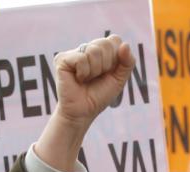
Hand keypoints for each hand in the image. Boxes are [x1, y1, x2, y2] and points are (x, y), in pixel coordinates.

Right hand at [35, 35, 134, 171]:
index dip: (115, 58)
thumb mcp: (119, 79)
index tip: (108, 73)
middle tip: (96, 77)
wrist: (82, 112)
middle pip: (105, 43)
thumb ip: (127, 62)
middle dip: (106, 65)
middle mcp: (86, 48)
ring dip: (95, 71)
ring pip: (94, 51)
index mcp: (100, 50)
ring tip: (86, 80)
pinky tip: (78, 79)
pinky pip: (81, 59)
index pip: (114, 40)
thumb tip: (125, 45)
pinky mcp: (62, 59)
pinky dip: (84, 73)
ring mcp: (73, 52)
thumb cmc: (99, 96)